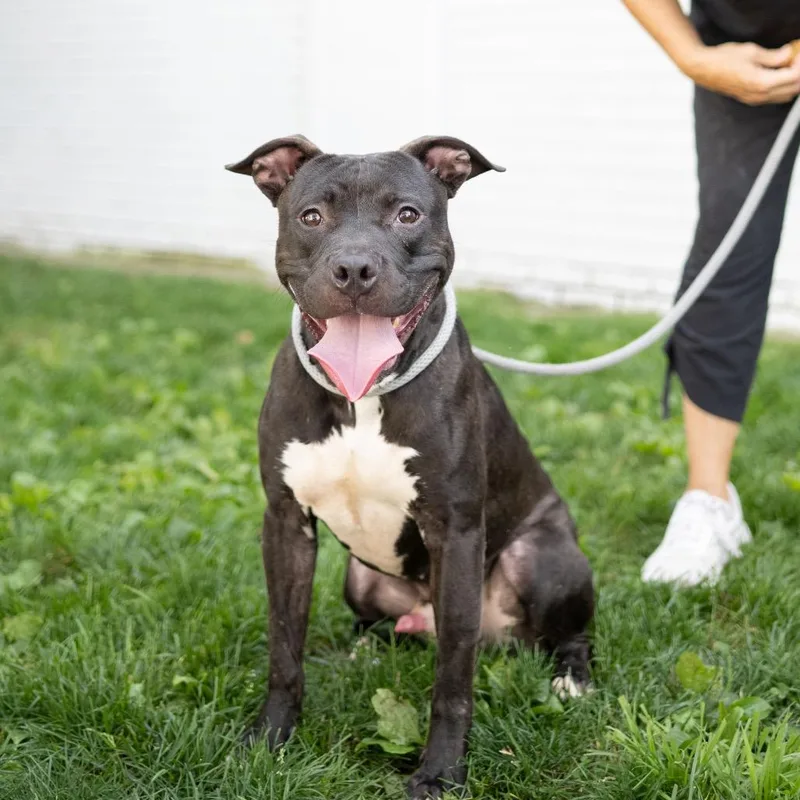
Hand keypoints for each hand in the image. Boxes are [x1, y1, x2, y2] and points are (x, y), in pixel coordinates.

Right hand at [683, 42, 799, 104]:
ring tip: (787, 66)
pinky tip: (778, 74)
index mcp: (761, 82)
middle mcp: (759, 95)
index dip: (799, 63)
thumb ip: (773, 56)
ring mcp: (754, 100)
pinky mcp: (750, 99)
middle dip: (798, 74)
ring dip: (791, 82)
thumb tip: (787, 54)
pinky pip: (773, 97)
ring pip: (785, 96)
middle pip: (793, 89)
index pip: (794, 76)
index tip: (797, 52)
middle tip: (795, 58)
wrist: (703, 70)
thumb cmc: (723, 59)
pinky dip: (782, 87)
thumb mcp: (752, 52)